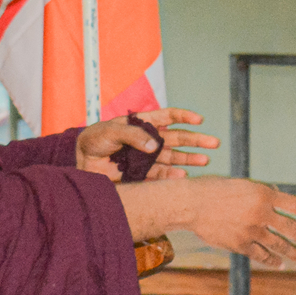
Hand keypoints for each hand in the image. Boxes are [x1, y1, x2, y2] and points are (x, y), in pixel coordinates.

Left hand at [76, 108, 219, 179]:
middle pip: (178, 139)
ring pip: (174, 158)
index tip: (199, 119)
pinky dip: (173, 177)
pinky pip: (161, 176)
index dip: (184, 117)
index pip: (169, 117)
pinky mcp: (142, 174)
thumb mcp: (112, 130)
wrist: (81, 161)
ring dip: (189, 159)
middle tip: (214, 143)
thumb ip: (134, 136)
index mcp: (144, 124)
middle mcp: (150, 140)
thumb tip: (156, 146)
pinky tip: (183, 176)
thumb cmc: (95, 139)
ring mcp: (148, 158)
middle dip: (196, 141)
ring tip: (205, 161)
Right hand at [114, 178, 295, 267]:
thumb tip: (280, 197)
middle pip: (294, 230)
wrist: (192, 204)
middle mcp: (262, 213)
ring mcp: (252, 231)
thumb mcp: (243, 185)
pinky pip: (261, 255)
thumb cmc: (216, 190)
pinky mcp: (240, 244)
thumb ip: (263, 193)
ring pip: (281, 246)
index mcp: (265, 194)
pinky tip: (281, 264)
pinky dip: (272, 261)